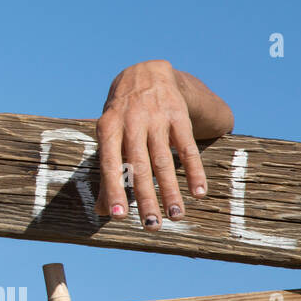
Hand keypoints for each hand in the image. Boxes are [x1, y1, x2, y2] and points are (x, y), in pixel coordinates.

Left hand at [94, 59, 206, 229]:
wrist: (144, 74)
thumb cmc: (122, 116)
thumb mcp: (108, 136)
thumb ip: (107, 172)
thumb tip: (101, 211)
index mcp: (108, 128)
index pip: (110, 164)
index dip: (114, 190)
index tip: (118, 217)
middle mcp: (131, 123)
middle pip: (139, 167)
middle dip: (145, 198)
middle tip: (151, 226)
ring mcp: (156, 119)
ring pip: (164, 160)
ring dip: (170, 191)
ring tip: (175, 217)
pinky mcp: (178, 116)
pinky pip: (186, 148)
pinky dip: (194, 170)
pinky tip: (198, 192)